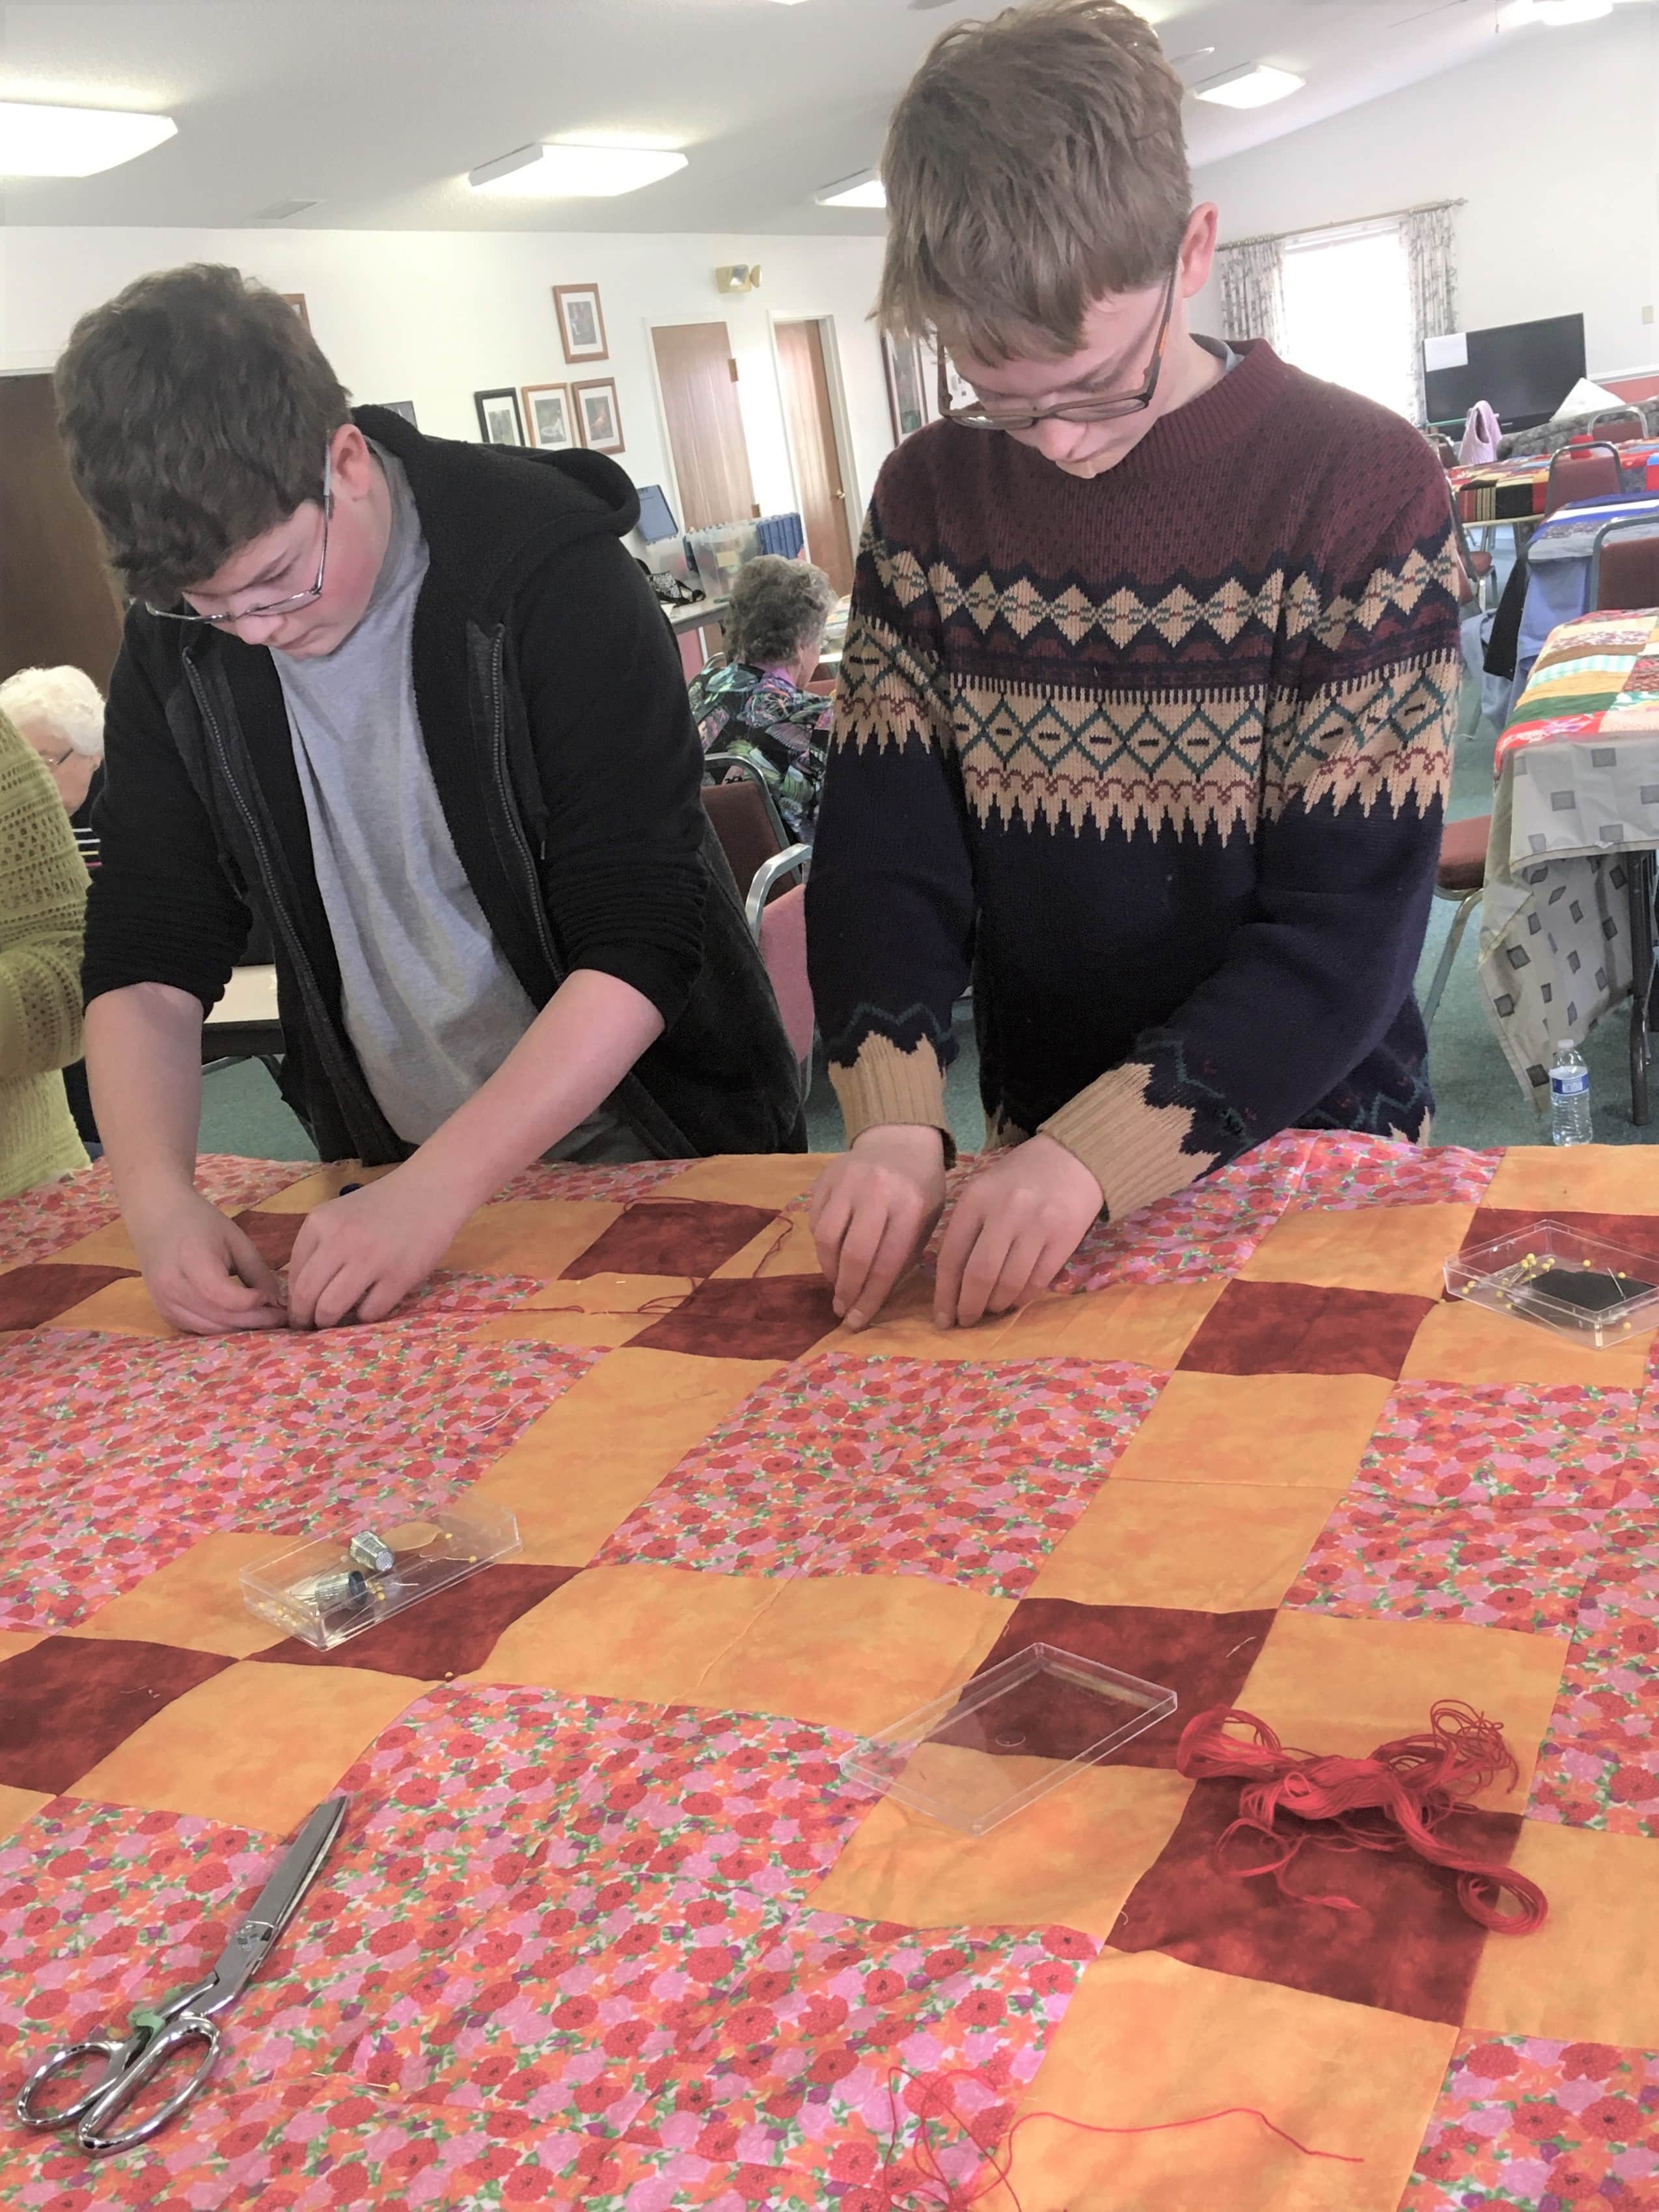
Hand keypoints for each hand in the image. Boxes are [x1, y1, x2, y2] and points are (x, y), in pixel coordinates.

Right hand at [126, 1184, 288, 1336]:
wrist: (157, 1217)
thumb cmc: (200, 1223)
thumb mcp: (236, 1240)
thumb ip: (258, 1273)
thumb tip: (278, 1304)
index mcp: (190, 1260)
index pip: (222, 1295)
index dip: (252, 1302)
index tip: (275, 1299)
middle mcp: (172, 1287)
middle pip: (219, 1316)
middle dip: (255, 1321)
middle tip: (281, 1318)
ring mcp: (164, 1303)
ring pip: (210, 1329)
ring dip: (241, 1329)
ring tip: (265, 1320)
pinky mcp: (163, 1313)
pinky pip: (197, 1330)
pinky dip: (222, 1329)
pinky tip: (241, 1321)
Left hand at [286, 1161, 470, 1330]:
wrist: (431, 1190)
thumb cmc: (383, 1205)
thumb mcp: (339, 1215)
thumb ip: (319, 1246)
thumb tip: (303, 1295)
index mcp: (319, 1223)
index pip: (293, 1275)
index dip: (293, 1300)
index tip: (300, 1312)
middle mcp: (339, 1240)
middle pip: (306, 1296)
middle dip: (304, 1319)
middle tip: (311, 1327)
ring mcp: (370, 1259)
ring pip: (331, 1308)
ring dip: (330, 1322)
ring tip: (336, 1323)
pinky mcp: (399, 1276)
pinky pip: (370, 1312)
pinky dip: (366, 1316)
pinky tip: (371, 1306)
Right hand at [810, 1125, 947, 1330]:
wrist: (899, 1140)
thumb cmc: (920, 1189)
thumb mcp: (926, 1221)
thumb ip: (904, 1256)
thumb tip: (871, 1299)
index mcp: (910, 1206)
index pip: (886, 1263)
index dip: (870, 1297)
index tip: (858, 1320)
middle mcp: (877, 1191)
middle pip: (853, 1254)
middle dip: (846, 1289)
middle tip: (843, 1309)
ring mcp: (847, 1181)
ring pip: (826, 1238)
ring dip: (829, 1269)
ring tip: (836, 1283)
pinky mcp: (824, 1177)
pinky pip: (815, 1221)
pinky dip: (822, 1244)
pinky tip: (833, 1253)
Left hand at [932, 1134, 1102, 1328]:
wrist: (1073, 1158)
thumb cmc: (1018, 1179)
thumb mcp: (983, 1192)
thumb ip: (966, 1231)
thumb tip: (951, 1287)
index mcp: (976, 1198)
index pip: (951, 1256)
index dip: (944, 1294)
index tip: (941, 1318)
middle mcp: (1005, 1210)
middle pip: (979, 1274)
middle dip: (969, 1306)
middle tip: (966, 1321)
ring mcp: (1037, 1225)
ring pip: (1009, 1283)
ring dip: (996, 1305)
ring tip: (992, 1308)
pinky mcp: (1064, 1238)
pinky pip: (1038, 1281)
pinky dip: (1022, 1297)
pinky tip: (1015, 1298)